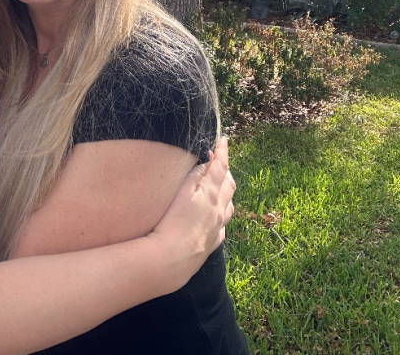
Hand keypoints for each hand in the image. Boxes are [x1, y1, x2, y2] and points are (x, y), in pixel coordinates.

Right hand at [147, 137, 234, 287]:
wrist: (171, 260)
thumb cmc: (171, 222)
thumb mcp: (181, 191)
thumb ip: (194, 173)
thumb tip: (206, 159)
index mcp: (211, 194)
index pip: (220, 167)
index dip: (223, 152)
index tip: (224, 140)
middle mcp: (218, 210)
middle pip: (229, 185)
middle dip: (226, 171)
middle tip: (220, 161)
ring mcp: (216, 228)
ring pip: (229, 206)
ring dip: (226, 193)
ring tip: (221, 187)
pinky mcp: (211, 244)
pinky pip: (222, 227)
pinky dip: (221, 216)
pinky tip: (216, 218)